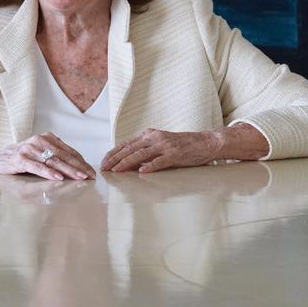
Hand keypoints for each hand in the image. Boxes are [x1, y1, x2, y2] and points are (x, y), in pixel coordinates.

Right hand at [0, 131, 94, 181]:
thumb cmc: (23, 158)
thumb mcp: (41, 153)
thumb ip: (56, 157)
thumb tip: (77, 168)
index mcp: (47, 137)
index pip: (69, 151)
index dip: (81, 161)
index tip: (91, 172)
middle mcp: (39, 140)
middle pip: (63, 156)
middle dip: (79, 167)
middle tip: (90, 176)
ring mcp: (29, 149)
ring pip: (53, 161)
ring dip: (68, 170)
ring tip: (79, 177)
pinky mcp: (20, 158)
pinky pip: (37, 166)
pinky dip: (48, 172)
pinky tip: (58, 177)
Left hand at [103, 124, 270, 170]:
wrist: (205, 142)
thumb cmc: (182, 146)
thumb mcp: (161, 145)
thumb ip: (146, 151)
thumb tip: (129, 164)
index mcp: (149, 135)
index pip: (126, 144)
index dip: (113, 153)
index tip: (102, 162)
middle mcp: (155, 137)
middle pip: (130, 148)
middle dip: (115, 159)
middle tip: (103, 168)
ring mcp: (165, 145)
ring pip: (141, 154)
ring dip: (127, 163)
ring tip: (116, 170)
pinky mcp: (175, 154)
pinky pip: (160, 161)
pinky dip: (150, 166)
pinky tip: (142, 172)